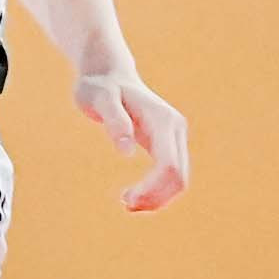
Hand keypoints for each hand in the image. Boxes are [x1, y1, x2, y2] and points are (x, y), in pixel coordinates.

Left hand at [78, 69, 189, 211]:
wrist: (108, 74)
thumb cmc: (99, 86)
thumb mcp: (98, 99)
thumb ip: (113, 121)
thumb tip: (127, 151)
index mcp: (163, 121)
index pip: (169, 166)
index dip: (152, 189)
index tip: (126, 199)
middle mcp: (175, 129)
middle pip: (179, 177)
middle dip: (155, 198)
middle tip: (125, 204)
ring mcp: (174, 136)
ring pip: (179, 180)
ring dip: (158, 198)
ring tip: (127, 201)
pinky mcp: (168, 143)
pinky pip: (171, 174)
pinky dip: (157, 191)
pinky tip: (134, 194)